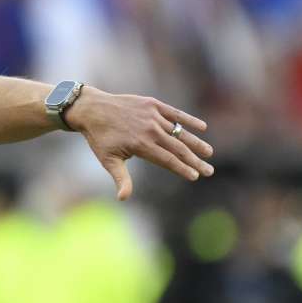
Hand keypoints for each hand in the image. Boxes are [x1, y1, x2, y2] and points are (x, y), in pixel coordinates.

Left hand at [65, 86, 213, 199]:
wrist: (92, 110)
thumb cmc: (100, 138)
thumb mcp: (108, 160)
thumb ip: (121, 178)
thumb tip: (123, 198)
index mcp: (141, 145)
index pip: (168, 160)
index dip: (183, 169)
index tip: (196, 176)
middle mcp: (150, 130)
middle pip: (178, 148)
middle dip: (195, 160)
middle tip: (209, 170)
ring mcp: (152, 116)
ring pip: (179, 132)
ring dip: (196, 142)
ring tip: (209, 153)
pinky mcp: (152, 105)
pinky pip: (174, 113)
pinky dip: (188, 120)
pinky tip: (202, 127)